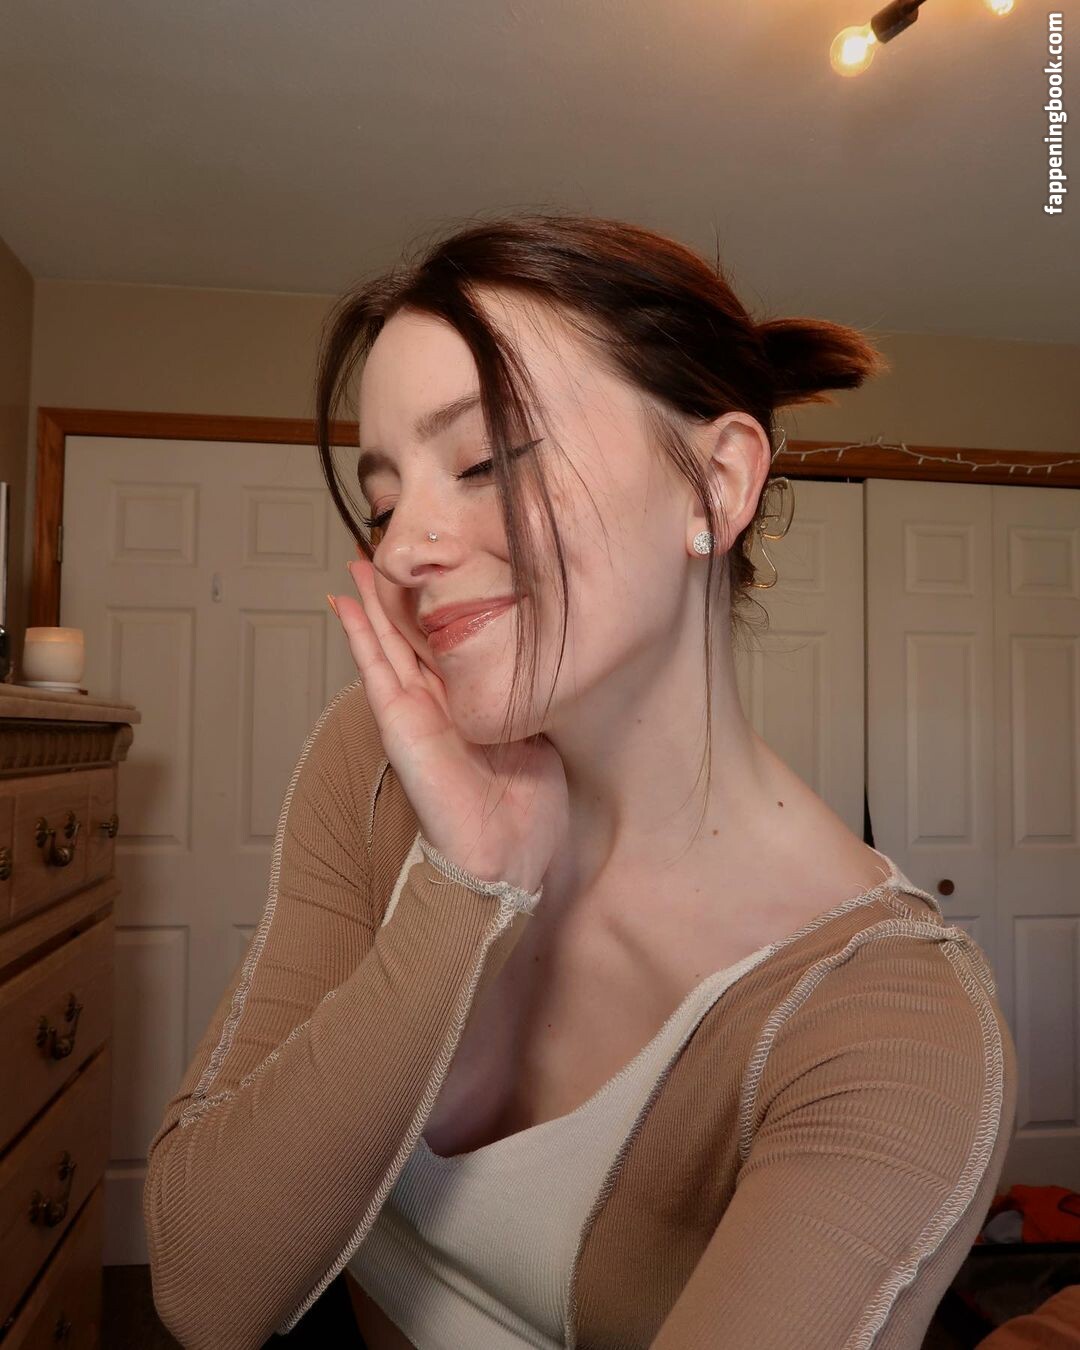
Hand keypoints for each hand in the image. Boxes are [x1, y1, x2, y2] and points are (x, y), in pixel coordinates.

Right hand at [329, 558, 568, 895]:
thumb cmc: (529, 810)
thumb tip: (543, 660)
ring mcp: (417, 709)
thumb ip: (529, 698)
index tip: (442, 568)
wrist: (507, 855)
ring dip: (372, 601)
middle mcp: (442, 702)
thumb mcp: (541, 736)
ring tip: (356, 563)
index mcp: (475, 706)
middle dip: (402, 595)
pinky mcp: (398, 721)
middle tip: (386, 552)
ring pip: (390, 642)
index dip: (446, 607)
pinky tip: (343, 602)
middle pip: (416, 636)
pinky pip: (374, 667)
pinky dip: (357, 634)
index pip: (455, 645)